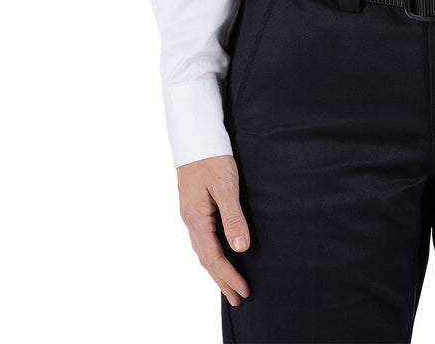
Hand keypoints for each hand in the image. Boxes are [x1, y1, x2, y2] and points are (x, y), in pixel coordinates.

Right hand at [177, 154, 251, 306]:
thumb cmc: (213, 158)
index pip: (214, 257)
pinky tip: (218, 256)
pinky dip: (211, 255)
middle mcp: (190, 221)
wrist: (196, 137)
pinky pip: (202, 240)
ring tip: (230, 285)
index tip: (244, 290)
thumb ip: (233, 217)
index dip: (229, 276)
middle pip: (206, 260)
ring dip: (216, 270)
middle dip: (222, 281)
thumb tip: (241, 247)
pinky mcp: (194, 208)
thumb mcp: (226, 186)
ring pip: (202, 251)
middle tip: (238, 298)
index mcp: (196, 219)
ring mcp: (190, 215)